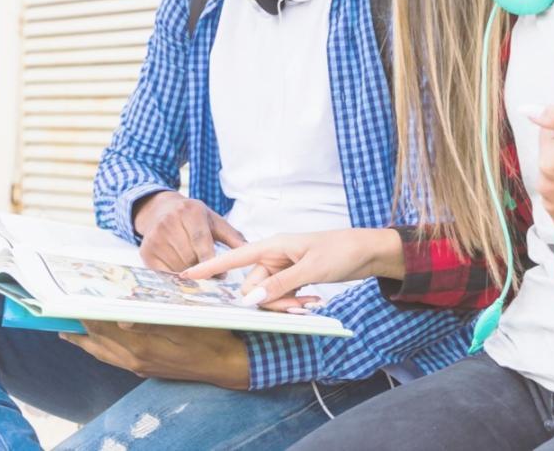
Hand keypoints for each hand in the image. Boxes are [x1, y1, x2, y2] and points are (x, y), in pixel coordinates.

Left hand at [61, 321, 249, 388]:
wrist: (228, 365)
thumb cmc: (211, 336)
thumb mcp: (186, 322)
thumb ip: (153, 322)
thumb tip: (122, 320)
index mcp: (143, 345)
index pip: (104, 326)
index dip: (86, 312)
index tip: (70, 299)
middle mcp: (136, 359)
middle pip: (97, 341)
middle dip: (78, 327)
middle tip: (60, 313)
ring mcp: (141, 367)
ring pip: (103, 354)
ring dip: (85, 342)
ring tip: (68, 332)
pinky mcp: (147, 370)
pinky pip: (115, 361)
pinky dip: (101, 351)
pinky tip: (99, 344)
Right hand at [134, 191, 244, 270]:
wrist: (160, 210)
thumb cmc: (193, 218)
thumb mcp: (214, 221)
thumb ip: (233, 237)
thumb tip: (251, 252)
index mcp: (190, 211)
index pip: (201, 240)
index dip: (210, 260)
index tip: (221, 275)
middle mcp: (169, 222)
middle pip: (189, 258)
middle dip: (202, 268)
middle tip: (210, 272)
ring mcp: (155, 236)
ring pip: (177, 267)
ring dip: (189, 273)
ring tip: (194, 265)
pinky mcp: (145, 251)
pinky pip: (164, 273)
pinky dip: (175, 275)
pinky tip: (181, 268)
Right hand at [181, 228, 402, 310]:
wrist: (368, 250)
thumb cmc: (341, 251)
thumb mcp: (310, 269)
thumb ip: (279, 285)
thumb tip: (250, 300)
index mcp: (272, 246)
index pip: (233, 258)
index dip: (209, 267)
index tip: (185, 275)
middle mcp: (274, 256)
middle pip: (254, 288)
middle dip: (272, 302)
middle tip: (301, 307)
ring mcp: (284, 268)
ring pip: (270, 296)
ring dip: (288, 305)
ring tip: (314, 303)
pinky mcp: (294, 277)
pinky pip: (283, 296)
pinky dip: (295, 303)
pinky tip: (314, 302)